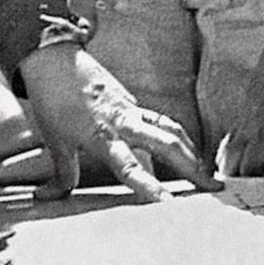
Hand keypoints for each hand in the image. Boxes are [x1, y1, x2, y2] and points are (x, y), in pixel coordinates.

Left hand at [17, 43, 215, 201]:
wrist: (55, 60)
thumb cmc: (52, 101)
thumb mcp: (55, 141)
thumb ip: (63, 172)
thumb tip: (51, 197)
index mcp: (100, 135)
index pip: (129, 166)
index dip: (149, 185)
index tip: (167, 203)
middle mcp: (123, 122)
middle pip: (165, 143)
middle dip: (191, 165)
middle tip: (212, 186)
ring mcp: (131, 109)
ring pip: (170, 129)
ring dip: (191, 150)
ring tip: (206, 172)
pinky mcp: (134, 102)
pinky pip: (161, 121)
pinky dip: (177, 136)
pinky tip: (186, 149)